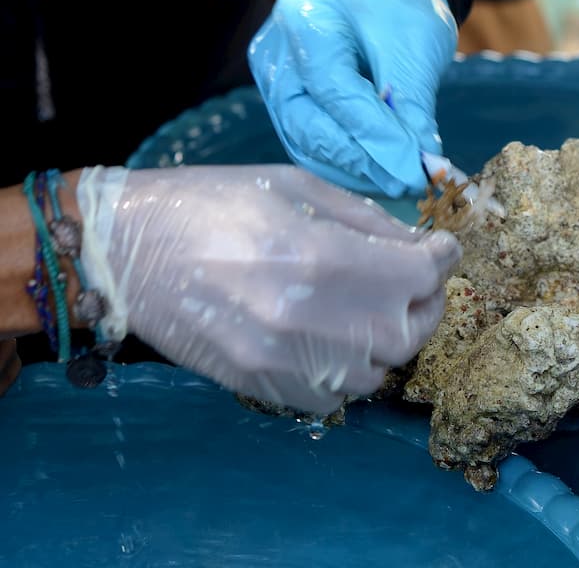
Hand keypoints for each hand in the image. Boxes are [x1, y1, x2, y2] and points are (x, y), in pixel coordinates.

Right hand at [76, 164, 460, 414]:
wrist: (129, 250)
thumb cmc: (214, 201)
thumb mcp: (298, 186)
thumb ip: (366, 220)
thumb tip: (417, 243)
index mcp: (321, 256)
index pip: (419, 275)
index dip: (442, 257)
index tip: (441, 247)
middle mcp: (307, 318)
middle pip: (408, 333)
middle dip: (424, 302)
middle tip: (413, 277)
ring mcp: (281, 361)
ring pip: (377, 373)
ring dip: (389, 339)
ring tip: (374, 306)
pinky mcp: (259, 386)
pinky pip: (334, 398)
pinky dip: (350, 371)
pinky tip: (337, 336)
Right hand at [248, 0, 457, 195]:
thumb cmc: (405, 13)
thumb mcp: (417, 51)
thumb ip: (412, 109)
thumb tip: (420, 167)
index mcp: (304, 17)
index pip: (333, 90)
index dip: (373, 134)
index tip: (414, 168)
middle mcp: (275, 50)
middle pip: (308, 122)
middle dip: (361, 159)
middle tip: (408, 183)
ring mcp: (272, 79)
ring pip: (305, 141)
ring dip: (354, 170)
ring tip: (399, 183)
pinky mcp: (282, 104)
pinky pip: (308, 144)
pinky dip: (345, 165)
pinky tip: (380, 177)